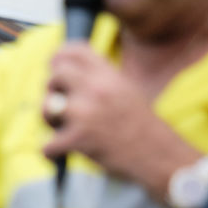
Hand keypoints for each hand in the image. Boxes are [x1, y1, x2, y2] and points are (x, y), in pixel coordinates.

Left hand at [41, 44, 198, 197]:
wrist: (160, 156)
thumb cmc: (140, 126)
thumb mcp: (126, 90)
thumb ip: (99, 78)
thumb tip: (61, 66)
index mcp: (109, 76)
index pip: (75, 51)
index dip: (59, 57)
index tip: (55, 67)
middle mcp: (97, 89)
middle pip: (56, 74)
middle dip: (52, 89)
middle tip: (61, 103)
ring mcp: (86, 113)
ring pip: (47, 107)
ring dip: (49, 120)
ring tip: (62, 127)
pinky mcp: (79, 138)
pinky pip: (47, 145)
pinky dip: (52, 152)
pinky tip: (61, 152)